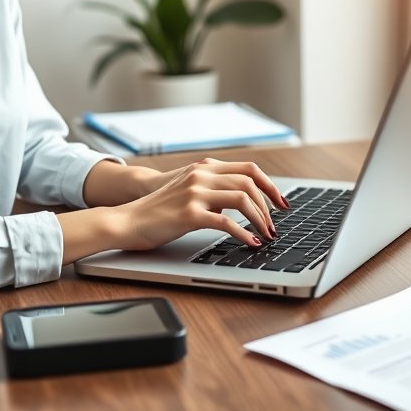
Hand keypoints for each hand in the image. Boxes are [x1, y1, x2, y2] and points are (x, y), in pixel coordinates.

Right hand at [113, 158, 289, 250]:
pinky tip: (250, 243)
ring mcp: (195, 193)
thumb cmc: (159, 209)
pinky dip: (244, 234)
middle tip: (274, 226)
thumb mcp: (188, 188)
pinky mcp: (189, 214)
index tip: (282, 203)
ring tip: (266, 235)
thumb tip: (240, 202)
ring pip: (242, 200)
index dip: (270, 186)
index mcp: (204, 167)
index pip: (249, 169)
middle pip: (249, 184)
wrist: (129, 219)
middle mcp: (201, 175)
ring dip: (260, 220)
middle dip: (268, 207)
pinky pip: (226, 223)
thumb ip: (212, 188)